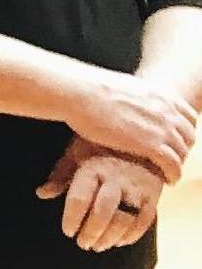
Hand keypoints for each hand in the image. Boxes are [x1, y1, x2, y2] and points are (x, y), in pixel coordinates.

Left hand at [38, 138, 167, 249]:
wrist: (142, 140)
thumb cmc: (100, 148)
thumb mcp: (77, 154)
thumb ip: (61, 175)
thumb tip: (41, 193)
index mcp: (94, 168)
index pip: (80, 198)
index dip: (72, 218)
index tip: (67, 231)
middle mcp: (117, 178)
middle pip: (103, 211)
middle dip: (91, 232)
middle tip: (82, 244)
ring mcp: (138, 187)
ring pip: (124, 219)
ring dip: (110, 237)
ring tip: (98, 246)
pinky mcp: (154, 195)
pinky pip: (144, 221)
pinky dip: (131, 236)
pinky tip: (118, 242)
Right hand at [60, 68, 195, 177]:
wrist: (80, 92)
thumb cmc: (89, 89)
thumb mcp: (123, 88)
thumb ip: (135, 98)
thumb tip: (126, 101)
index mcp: (162, 94)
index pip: (189, 116)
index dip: (184, 130)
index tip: (174, 140)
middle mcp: (168, 110)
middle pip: (189, 135)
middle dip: (182, 149)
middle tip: (170, 159)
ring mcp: (162, 127)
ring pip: (183, 152)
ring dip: (178, 164)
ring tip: (169, 172)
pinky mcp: (152, 145)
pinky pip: (173, 164)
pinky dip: (173, 174)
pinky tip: (168, 180)